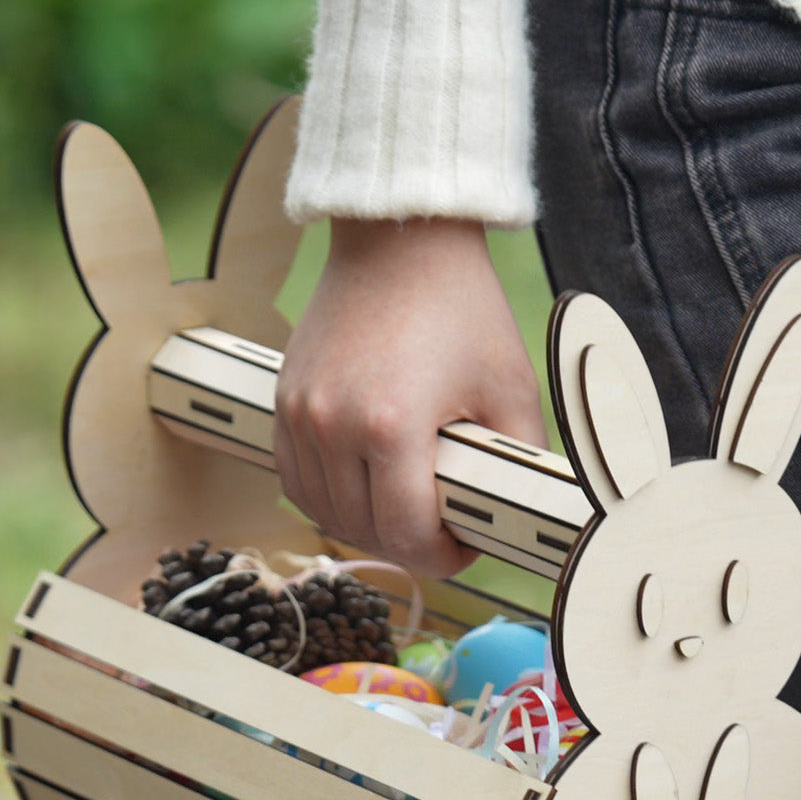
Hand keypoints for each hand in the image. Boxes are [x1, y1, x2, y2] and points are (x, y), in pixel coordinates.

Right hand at [275, 217, 547, 575]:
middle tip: (444, 527)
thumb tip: (518, 516)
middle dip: (410, 544)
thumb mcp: (511, 387)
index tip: (466, 544)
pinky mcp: (283, 404)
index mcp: (391, 426)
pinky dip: (330, 500)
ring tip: (405, 509)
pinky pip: (297, 483)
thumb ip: (516, 461)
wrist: (399, 241)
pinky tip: (364, 488)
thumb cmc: (460, 308)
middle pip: (364, 533)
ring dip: (367, 526)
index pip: (406, 536)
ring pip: (326, 515)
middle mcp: (333, 426)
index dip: (444, 557)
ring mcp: (300, 416)